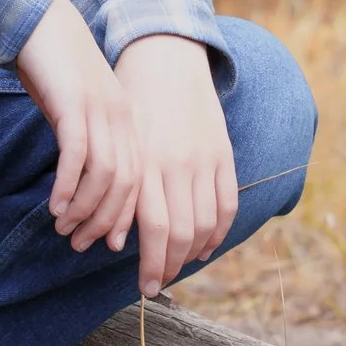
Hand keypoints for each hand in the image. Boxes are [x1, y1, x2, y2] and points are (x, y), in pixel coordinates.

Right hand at [14, 0, 139, 252]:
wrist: (39, 20)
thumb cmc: (53, 70)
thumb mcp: (77, 110)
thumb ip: (86, 145)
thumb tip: (78, 189)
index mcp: (127, 120)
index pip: (137, 181)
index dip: (124, 216)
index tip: (108, 244)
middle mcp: (120, 116)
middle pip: (125, 185)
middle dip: (103, 222)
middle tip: (79, 244)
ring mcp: (99, 109)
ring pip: (104, 176)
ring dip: (83, 210)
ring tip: (63, 229)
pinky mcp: (74, 103)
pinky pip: (76, 155)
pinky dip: (67, 186)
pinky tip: (54, 207)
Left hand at [114, 34, 236, 295]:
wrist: (165, 57)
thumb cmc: (130, 103)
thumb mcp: (118, 143)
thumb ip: (122, 187)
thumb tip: (118, 239)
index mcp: (146, 163)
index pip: (156, 230)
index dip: (153, 265)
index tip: (146, 288)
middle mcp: (177, 164)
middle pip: (183, 233)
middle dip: (172, 266)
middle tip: (160, 283)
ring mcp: (204, 159)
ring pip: (207, 224)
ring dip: (194, 254)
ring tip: (180, 266)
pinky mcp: (223, 153)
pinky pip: (227, 204)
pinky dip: (220, 232)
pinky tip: (206, 246)